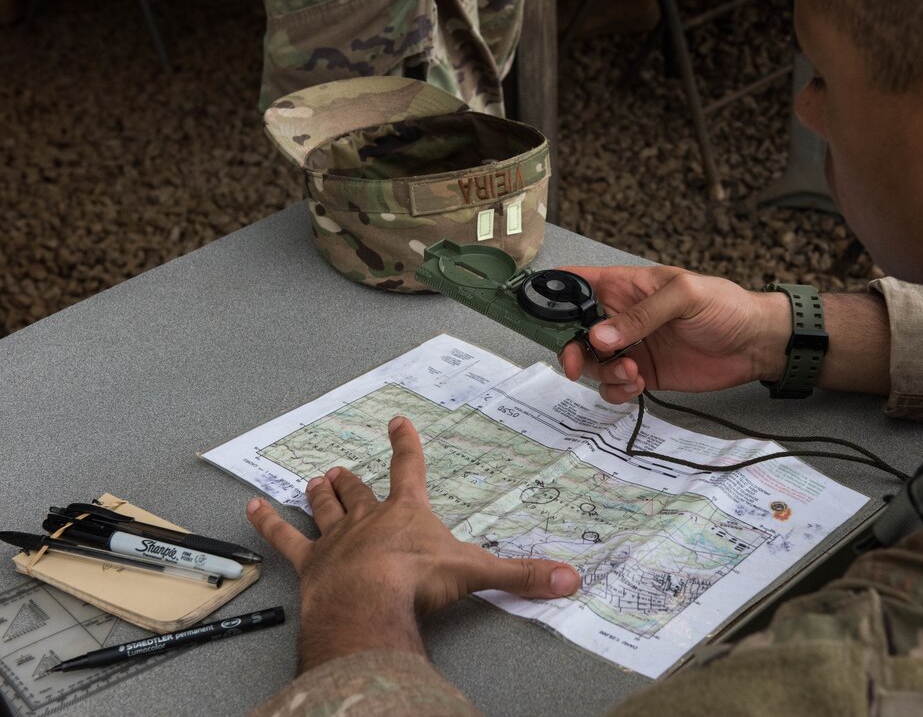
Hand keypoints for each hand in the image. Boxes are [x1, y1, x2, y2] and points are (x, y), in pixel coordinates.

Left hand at [245, 416, 581, 672]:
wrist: (370, 600)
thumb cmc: (417, 581)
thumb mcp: (477, 572)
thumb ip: (523, 574)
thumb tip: (570, 577)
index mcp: (407, 513)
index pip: (408, 468)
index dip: (404, 444)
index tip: (397, 422)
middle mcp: (369, 519)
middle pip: (359, 491)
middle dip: (352, 479)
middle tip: (341, 468)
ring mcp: (336, 539)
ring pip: (325, 508)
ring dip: (320, 495)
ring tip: (312, 480)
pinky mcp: (310, 563)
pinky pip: (285, 537)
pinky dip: (267, 522)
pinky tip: (250, 508)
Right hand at [559, 266, 788, 402]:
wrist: (756, 344)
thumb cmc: (725, 306)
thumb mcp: (684, 296)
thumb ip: (640, 315)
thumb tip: (600, 336)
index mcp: (626, 286)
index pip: (577, 284)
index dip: (551, 295)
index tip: (535, 315)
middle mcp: (622, 316)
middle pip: (575, 332)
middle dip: (572, 350)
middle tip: (580, 365)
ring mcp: (632, 347)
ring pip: (593, 363)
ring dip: (602, 373)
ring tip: (632, 374)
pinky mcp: (644, 373)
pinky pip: (614, 385)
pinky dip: (617, 390)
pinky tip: (638, 385)